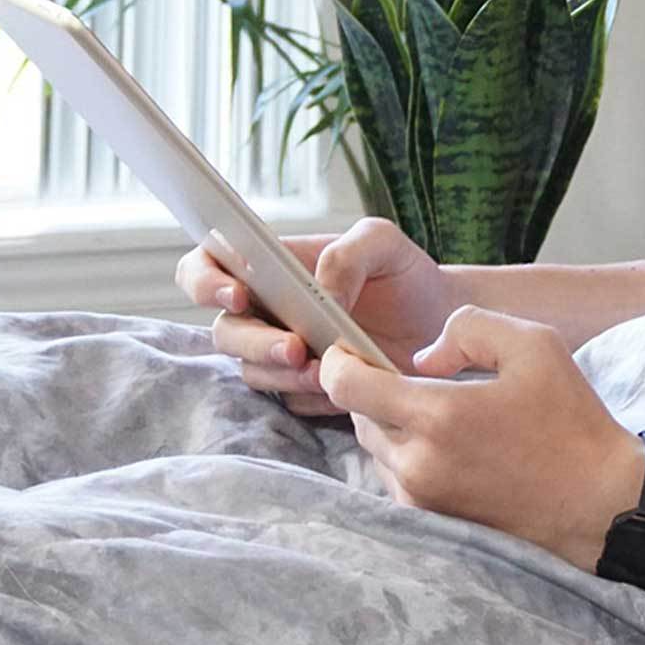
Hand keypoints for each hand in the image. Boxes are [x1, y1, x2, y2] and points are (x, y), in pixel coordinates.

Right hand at [173, 218, 466, 416]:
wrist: (440, 323)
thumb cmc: (403, 273)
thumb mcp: (383, 243)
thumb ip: (347, 254)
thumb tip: (319, 291)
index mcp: (270, 265)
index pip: (206, 266)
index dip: (204, 280)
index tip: (238, 293)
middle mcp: (265, 310)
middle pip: (225, 330)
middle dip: (254, 342)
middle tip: (296, 347)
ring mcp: (280, 353)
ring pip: (252, 371)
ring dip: (282, 373)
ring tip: (324, 369)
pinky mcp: (302, 390)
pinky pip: (287, 400)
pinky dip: (309, 395)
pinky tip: (340, 388)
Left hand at [324, 304, 644, 571]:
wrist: (598, 503)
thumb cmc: (569, 420)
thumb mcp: (532, 343)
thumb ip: (467, 328)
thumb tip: (422, 358)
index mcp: (437, 416)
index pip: (345, 385)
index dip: (338, 358)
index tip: (350, 345)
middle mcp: (416, 464)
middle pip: (356, 415)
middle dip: (371, 388)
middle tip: (408, 372)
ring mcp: (419, 500)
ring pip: (373, 447)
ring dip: (389, 422)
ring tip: (437, 407)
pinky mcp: (429, 523)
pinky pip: (394, 476)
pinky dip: (406, 453)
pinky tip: (449, 442)